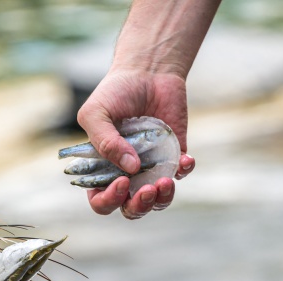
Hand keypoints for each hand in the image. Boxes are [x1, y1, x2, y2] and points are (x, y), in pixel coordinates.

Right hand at [76, 68, 195, 218]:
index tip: (121, 181)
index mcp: (101, 169)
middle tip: (147, 189)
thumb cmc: (115, 92)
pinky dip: (184, 170)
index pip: (100, 199)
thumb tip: (131, 167)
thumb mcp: (96, 113)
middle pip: (129, 208)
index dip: (109, 199)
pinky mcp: (173, 156)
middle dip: (138, 205)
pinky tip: (185, 159)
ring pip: (156, 201)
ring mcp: (150, 167)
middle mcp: (125, 173)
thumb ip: (104, 142)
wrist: (148, 71)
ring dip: (162, 198)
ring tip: (165, 181)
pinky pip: (180, 174)